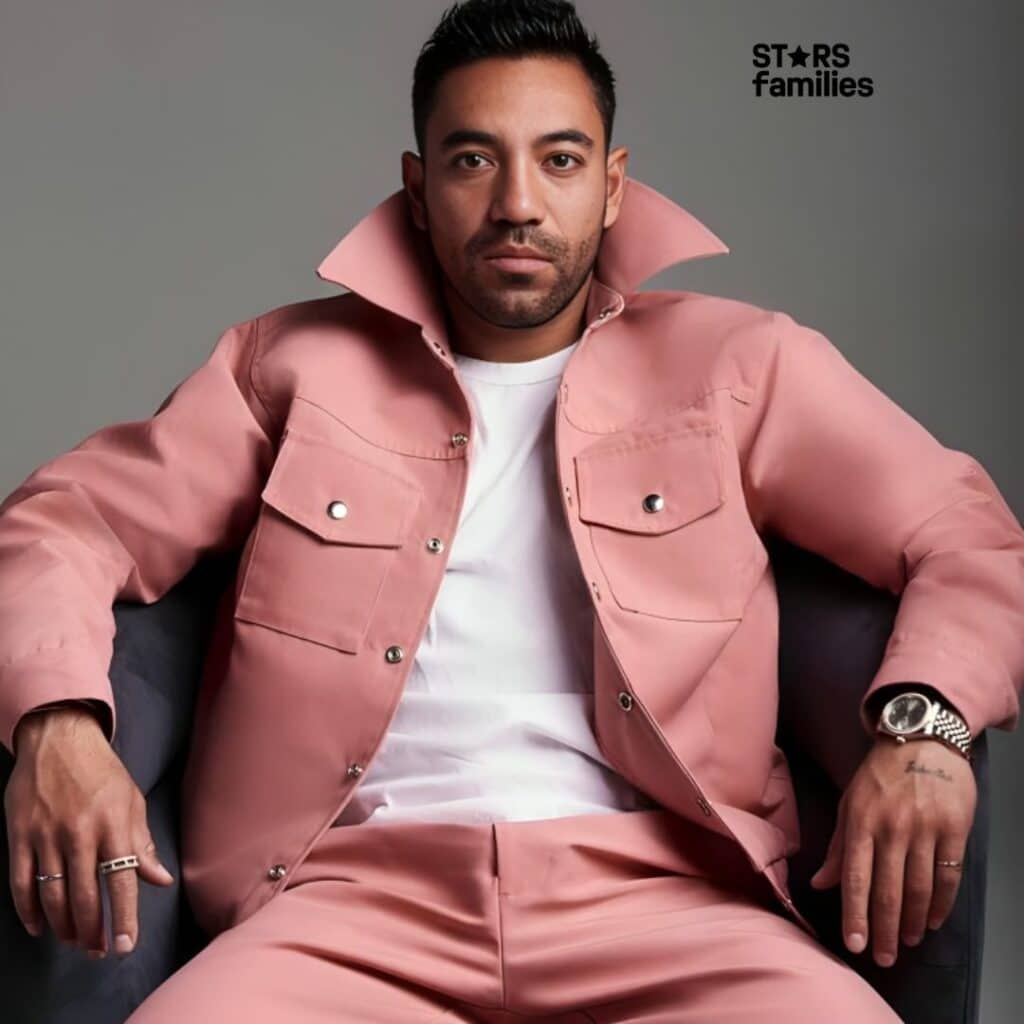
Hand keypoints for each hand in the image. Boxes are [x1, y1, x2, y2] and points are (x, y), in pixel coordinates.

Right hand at [4, 707, 175, 958]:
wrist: (60, 739)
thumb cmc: (103, 772)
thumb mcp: (132, 801)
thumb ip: (142, 844)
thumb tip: (160, 879)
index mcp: (114, 826)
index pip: (122, 882)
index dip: (123, 919)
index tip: (125, 946)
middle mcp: (80, 834)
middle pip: (85, 897)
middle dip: (92, 931)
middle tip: (97, 950)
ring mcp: (46, 836)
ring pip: (53, 896)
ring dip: (63, 926)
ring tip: (74, 940)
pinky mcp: (20, 836)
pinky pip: (21, 884)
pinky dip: (29, 911)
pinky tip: (39, 926)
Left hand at [808, 735, 975, 967]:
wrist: (923, 739)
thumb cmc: (879, 774)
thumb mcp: (849, 803)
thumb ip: (839, 846)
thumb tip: (820, 883)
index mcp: (860, 822)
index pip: (855, 877)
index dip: (855, 914)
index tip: (856, 944)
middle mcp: (891, 828)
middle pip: (888, 890)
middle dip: (885, 929)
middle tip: (885, 958)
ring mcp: (925, 829)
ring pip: (919, 888)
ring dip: (914, 921)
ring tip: (908, 942)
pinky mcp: (954, 829)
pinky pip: (949, 875)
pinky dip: (942, 904)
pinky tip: (935, 920)